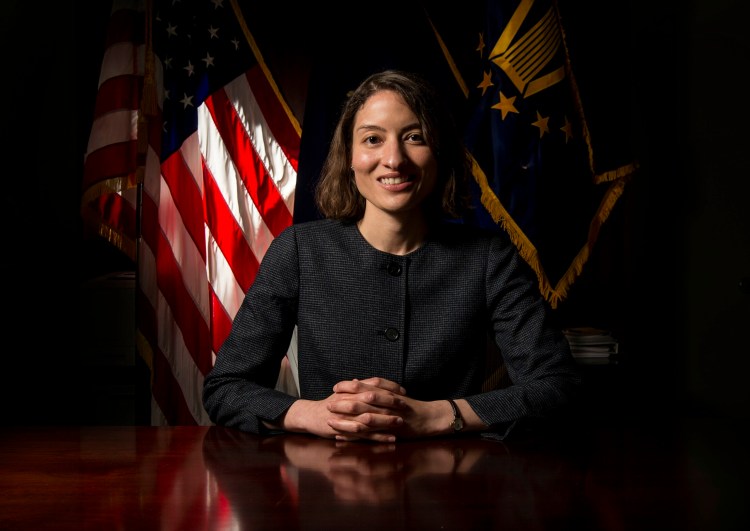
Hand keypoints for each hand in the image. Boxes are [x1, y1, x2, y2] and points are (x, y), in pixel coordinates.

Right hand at [279, 377, 405, 441]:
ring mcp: (348, 417)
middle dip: (390, 403)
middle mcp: (349, 401)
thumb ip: (354, 386)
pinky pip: (365, 435)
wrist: (310, 415)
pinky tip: (391, 439)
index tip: (403, 391)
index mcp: (350, 391)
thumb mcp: (341, 392)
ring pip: (370, 418)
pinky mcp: (346, 431)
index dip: (389, 387)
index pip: (373, 385)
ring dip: (386, 421)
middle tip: (406, 406)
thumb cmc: (328, 404)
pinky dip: (379, 437)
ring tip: (401, 422)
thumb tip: (362, 380)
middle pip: (373, 400)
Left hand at [328, 377, 449, 440]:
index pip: (364, 386)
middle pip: (361, 400)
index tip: (335, 386)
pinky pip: (369, 434)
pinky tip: (342, 436)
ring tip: (330, 420)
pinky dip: (354, 434)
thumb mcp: (394, 392)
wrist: (429, 418)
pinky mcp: (388, 431)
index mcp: (386, 392)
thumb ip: (377, 387)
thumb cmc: (410, 406)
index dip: (348, 386)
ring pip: (363, 417)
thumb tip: (357, 381)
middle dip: (343, 402)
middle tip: (328, 403)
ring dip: (345, 419)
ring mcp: (387, 417)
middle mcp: (386, 403)